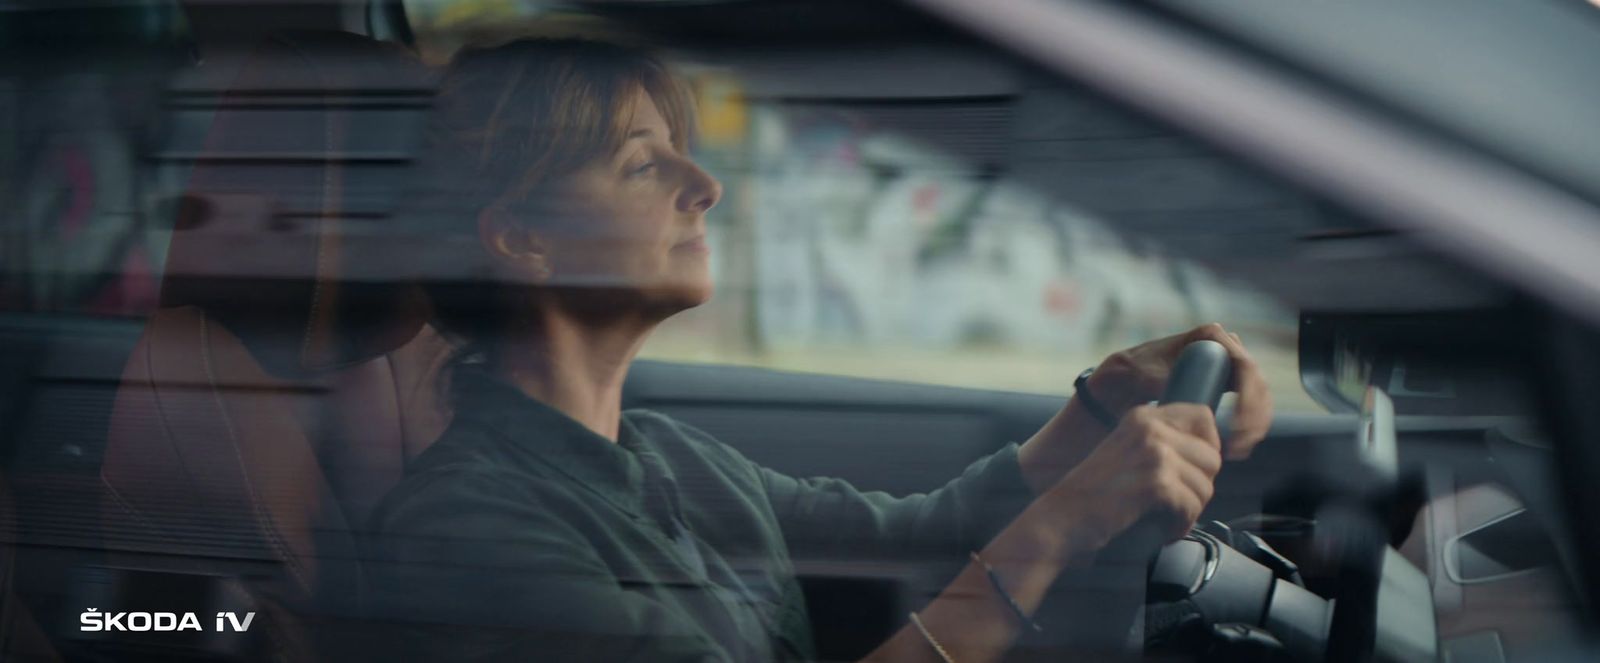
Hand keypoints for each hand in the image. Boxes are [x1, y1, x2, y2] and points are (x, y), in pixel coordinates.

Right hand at [1044, 403, 1223, 547]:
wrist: (1063, 516)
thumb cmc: (1093, 493)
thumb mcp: (1126, 451)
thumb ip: (1161, 445)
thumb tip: (1209, 456)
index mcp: (1143, 416)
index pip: (1202, 415)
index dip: (1209, 446)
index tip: (1195, 470)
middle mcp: (1150, 427)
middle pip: (1211, 456)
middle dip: (1200, 486)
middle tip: (1177, 503)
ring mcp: (1154, 453)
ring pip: (1205, 485)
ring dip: (1191, 510)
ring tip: (1168, 519)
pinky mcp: (1156, 483)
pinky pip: (1192, 506)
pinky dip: (1181, 525)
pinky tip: (1164, 530)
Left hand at [1087, 323, 1272, 459]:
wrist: (1129, 379)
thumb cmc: (1135, 373)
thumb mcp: (1146, 376)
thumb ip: (1160, 378)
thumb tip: (1174, 385)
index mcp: (1211, 336)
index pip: (1245, 366)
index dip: (1249, 398)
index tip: (1238, 426)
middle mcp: (1226, 347)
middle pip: (1257, 382)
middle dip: (1255, 417)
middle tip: (1242, 444)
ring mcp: (1229, 365)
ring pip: (1259, 396)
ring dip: (1256, 425)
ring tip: (1238, 451)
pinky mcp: (1229, 383)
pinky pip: (1251, 404)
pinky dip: (1251, 427)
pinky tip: (1239, 448)